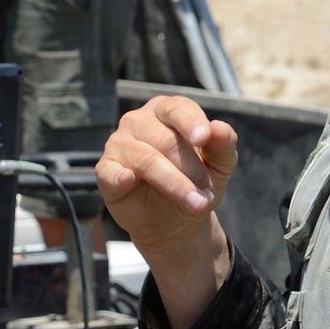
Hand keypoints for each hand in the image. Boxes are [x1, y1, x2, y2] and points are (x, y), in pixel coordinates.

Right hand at [98, 96, 236, 249]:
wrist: (175, 220)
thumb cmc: (196, 181)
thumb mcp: (219, 165)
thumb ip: (223, 145)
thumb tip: (220, 128)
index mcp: (167, 111)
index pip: (178, 108)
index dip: (191, 122)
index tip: (203, 139)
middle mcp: (139, 121)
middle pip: (166, 140)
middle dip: (191, 170)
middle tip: (207, 196)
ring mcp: (119, 144)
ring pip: (145, 159)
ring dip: (174, 184)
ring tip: (196, 205)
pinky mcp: (106, 170)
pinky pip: (110, 171)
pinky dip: (119, 177)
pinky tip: (128, 181)